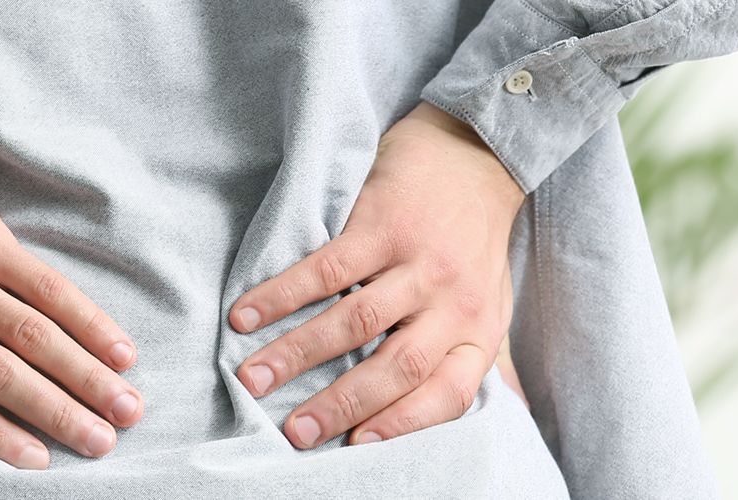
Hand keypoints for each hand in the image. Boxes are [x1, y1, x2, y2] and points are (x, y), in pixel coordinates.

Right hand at [229, 103, 521, 448]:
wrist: (476, 154)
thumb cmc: (474, 242)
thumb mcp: (490, 304)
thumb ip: (468, 355)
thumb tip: (459, 416)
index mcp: (478, 330)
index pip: (447, 393)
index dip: (402, 424)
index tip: (356, 446)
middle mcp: (453, 302)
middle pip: (395, 366)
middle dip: (340, 404)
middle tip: (294, 432)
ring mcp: (418, 262)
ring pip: (354, 321)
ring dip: (297, 354)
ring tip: (253, 379)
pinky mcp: (383, 224)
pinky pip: (327, 270)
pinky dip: (282, 295)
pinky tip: (247, 314)